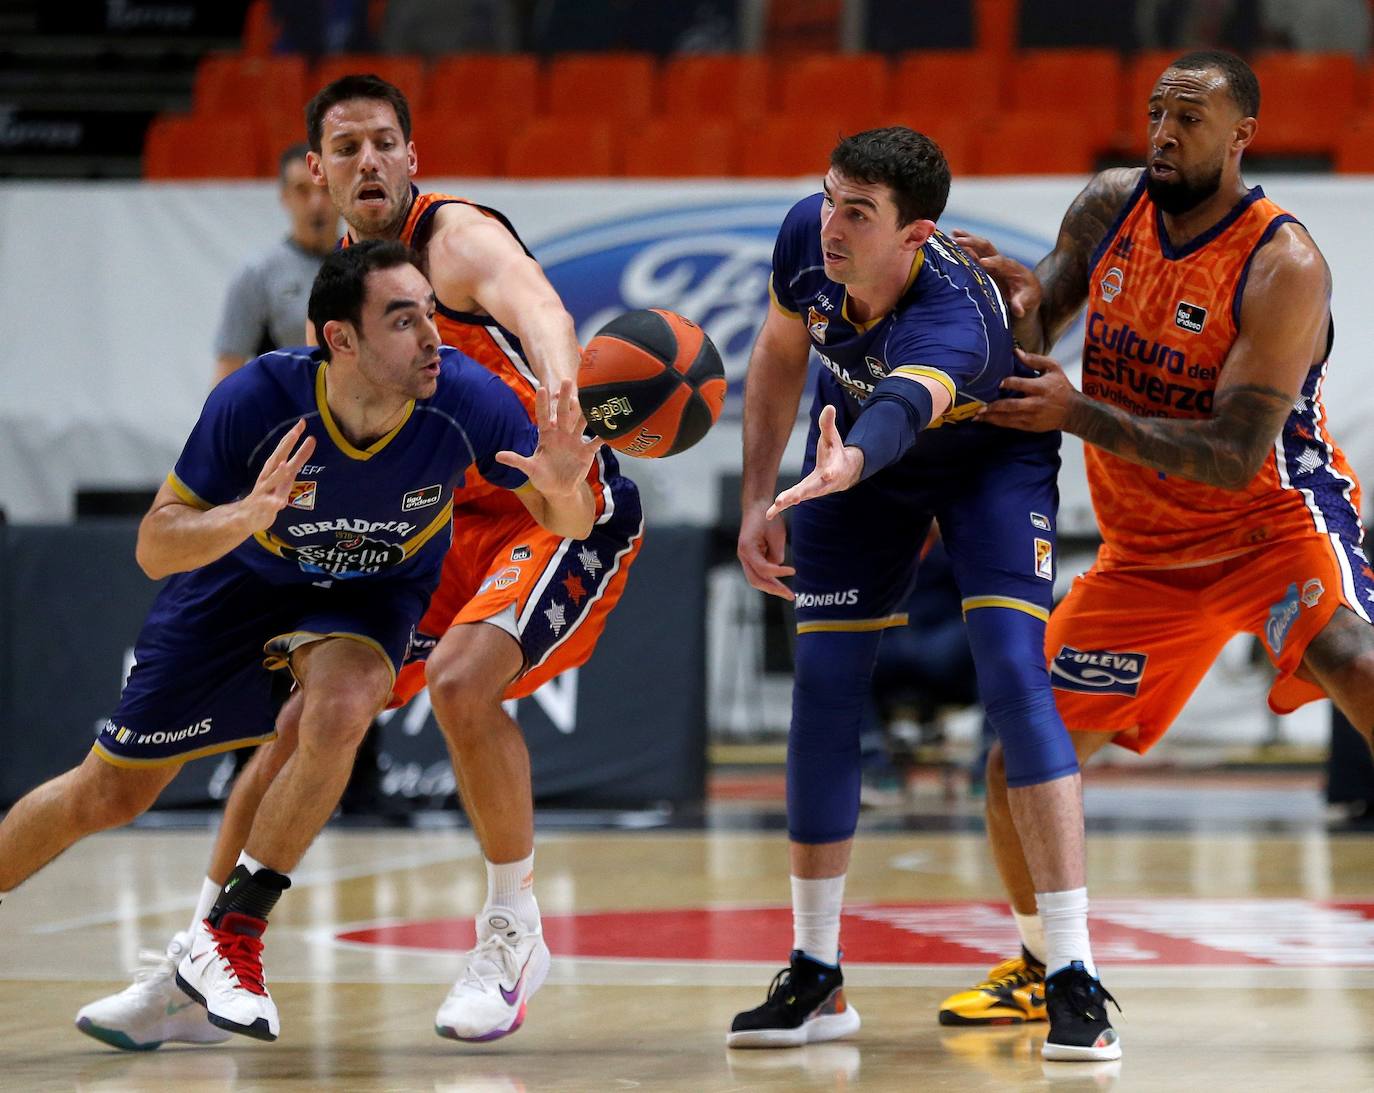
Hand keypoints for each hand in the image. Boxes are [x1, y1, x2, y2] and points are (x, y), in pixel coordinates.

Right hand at [237, 419, 315, 531]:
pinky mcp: (262, 508)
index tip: (302, 422)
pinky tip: (280, 502)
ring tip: (286, 465)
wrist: (244, 517)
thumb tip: (311, 443)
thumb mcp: (283, 479)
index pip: (284, 450)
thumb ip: (296, 463)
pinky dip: (274, 502)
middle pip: (278, 458)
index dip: (292, 437)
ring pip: (271, 481)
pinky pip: (268, 505)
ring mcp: (264, 492)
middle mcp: (268, 477)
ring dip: (278, 474)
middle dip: (287, 445)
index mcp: (273, 470)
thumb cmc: (267, 496)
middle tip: (296, 431)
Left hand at [496, 380, 602, 494]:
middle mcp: (561, 434)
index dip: (542, 403)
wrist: (559, 489)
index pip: (543, 416)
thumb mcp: (530, 469)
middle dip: (565, 397)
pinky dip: (604, 436)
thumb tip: (497, 456)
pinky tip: (611, 427)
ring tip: (592, 398)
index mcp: (546, 435)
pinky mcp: (586, 452)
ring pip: (581, 422)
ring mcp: (575, 441)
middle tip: (567, 380)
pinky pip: (596, 442)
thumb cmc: (542, 477)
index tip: (541, 388)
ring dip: (586, 412)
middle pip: (563, 413)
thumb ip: (516, 460)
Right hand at [737, 501, 793, 599]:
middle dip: (774, 589)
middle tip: (791, 596)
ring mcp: (746, 559)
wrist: (756, 507)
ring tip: (788, 593)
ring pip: (757, 579)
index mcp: (747, 548)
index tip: (793, 571)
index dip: (779, 572)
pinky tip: (782, 582)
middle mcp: (743, 556)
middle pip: (756, 580)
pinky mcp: (751, 559)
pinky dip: (771, 579)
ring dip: (772, 587)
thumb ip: (777, 553)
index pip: (763, 568)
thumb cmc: (767, 518)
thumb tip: (778, 567)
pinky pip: (760, 573)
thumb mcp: (776, 534)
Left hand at [765, 404, 862, 517]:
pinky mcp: (804, 494)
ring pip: (801, 497)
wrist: (844, 473)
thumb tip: (829, 407)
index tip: (828, 474)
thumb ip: (829, 424)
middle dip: (802, 493)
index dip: (831, 473)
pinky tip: (768, 515)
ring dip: (788, 501)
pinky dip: (780, 508)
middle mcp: (824, 484)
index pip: (832, 471)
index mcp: (833, 469)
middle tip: (793, 498)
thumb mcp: (833, 437)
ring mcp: (813, 491)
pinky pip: (791, 501)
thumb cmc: (835, 452)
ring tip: (776, 506)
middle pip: (813, 489)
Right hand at [950, 229, 1041, 319]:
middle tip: (958, 241)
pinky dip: (963, 245)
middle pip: (987, 247)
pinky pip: (973, 252)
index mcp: (1011, 268)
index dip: (992, 262)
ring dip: (966, 239)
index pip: (1001, 262)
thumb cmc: (1026, 295)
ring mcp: (991, 260)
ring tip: (952, 233)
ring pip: (978, 246)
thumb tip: (1019, 311)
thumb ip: (1021, 304)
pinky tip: (951, 239)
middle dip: (973, 243)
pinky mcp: (984, 263)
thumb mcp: (1026, 300)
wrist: (1025, 289)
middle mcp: (1000, 260)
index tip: (982, 263)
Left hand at [978, 349, 1080, 431]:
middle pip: (1012, 405)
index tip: (998, 383)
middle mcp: (1036, 403)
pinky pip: (1011, 425)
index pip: (1021, 384)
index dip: (1008, 383)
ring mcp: (1032, 417)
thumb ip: (1035, 360)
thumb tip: (1016, 351)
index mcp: (1041, 387)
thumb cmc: (1061, 386)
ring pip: (1009, 418)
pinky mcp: (1030, 426)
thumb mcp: (1053, 368)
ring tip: (977, 416)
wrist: (1073, 412)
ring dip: (992, 418)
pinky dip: (998, 423)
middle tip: (979, 407)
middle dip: (995, 407)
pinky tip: (987, 421)